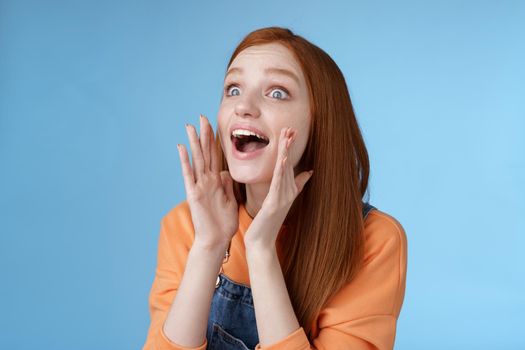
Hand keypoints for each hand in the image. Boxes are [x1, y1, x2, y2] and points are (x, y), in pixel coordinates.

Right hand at [177, 114, 238, 250]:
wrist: (216, 240)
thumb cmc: (223, 223)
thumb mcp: (230, 201)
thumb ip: (227, 186)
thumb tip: (225, 172)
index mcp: (216, 182)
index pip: (215, 156)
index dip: (214, 141)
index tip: (214, 125)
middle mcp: (206, 181)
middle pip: (205, 153)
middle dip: (204, 135)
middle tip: (202, 117)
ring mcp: (198, 186)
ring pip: (196, 160)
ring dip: (193, 143)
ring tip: (189, 126)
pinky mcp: (193, 194)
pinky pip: (188, 175)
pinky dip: (185, 161)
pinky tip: (181, 148)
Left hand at [244, 127, 313, 248]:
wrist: (262, 242)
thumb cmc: (268, 222)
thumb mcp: (282, 200)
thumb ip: (296, 186)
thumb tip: (308, 172)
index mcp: (287, 189)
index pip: (289, 165)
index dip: (290, 148)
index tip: (291, 132)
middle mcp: (288, 192)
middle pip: (288, 164)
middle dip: (289, 146)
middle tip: (290, 128)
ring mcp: (283, 198)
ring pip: (284, 171)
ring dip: (285, 153)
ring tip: (287, 137)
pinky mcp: (274, 203)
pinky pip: (278, 184)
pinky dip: (280, 170)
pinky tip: (282, 159)